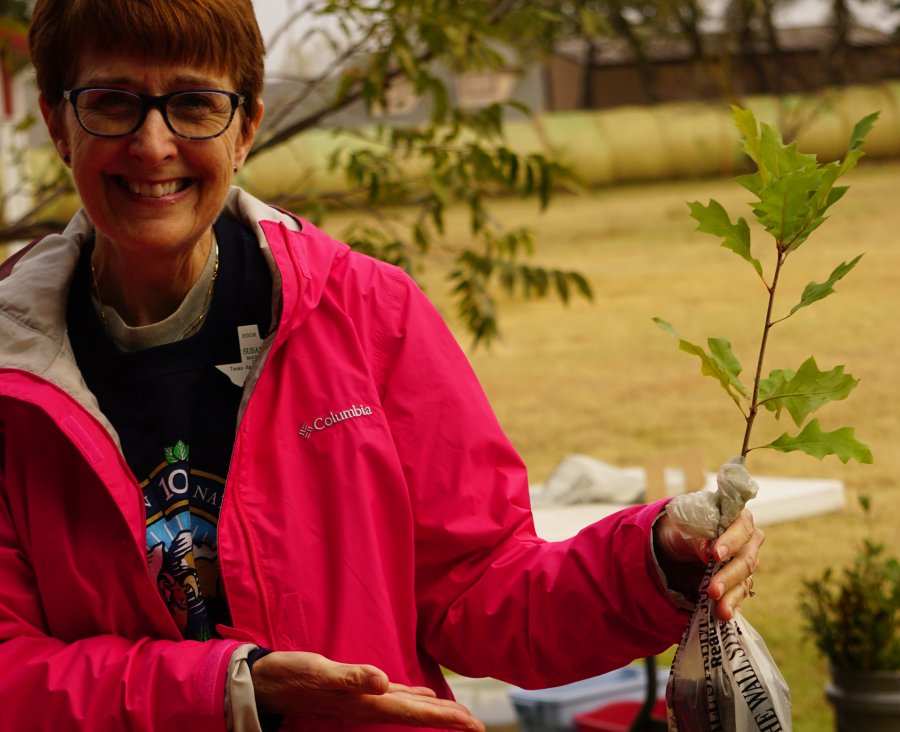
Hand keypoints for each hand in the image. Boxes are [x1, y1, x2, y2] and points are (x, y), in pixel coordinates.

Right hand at [251, 651, 484, 730]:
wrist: (265, 682)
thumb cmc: (291, 676)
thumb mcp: (320, 672)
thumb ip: (351, 677)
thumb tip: (383, 680)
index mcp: (365, 702)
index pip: (413, 712)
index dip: (444, 718)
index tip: (472, 725)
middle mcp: (368, 704)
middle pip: (416, 714)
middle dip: (447, 719)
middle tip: (478, 725)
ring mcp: (362, 699)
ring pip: (407, 707)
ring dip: (433, 711)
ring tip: (458, 714)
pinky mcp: (355, 690)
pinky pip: (392, 697)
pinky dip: (411, 696)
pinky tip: (419, 693)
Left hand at [654, 508, 763, 621]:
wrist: (670, 547)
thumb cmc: (680, 529)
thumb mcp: (683, 529)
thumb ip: (699, 538)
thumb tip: (710, 552)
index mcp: (737, 518)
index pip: (741, 528)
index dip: (730, 542)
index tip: (715, 555)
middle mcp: (747, 541)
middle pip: (745, 560)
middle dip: (728, 576)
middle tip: (713, 590)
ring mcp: (744, 564)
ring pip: (744, 581)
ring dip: (731, 596)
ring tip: (720, 610)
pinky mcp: (737, 583)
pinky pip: (738, 595)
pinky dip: (730, 605)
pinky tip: (723, 614)